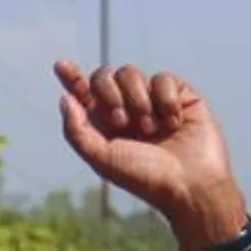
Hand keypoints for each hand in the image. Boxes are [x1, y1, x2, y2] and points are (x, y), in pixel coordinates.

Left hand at [53, 62, 241, 240]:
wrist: (190, 184)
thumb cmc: (145, 177)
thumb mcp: (102, 158)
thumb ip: (77, 130)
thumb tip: (65, 99)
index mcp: (104, 125)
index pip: (83, 93)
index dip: (72, 78)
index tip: (60, 66)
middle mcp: (126, 110)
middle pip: (104, 76)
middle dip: (108, 93)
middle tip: (122, 121)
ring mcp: (152, 101)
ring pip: (131, 73)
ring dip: (138, 101)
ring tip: (151, 130)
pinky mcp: (179, 95)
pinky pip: (163, 78)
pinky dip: (165, 100)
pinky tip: (174, 124)